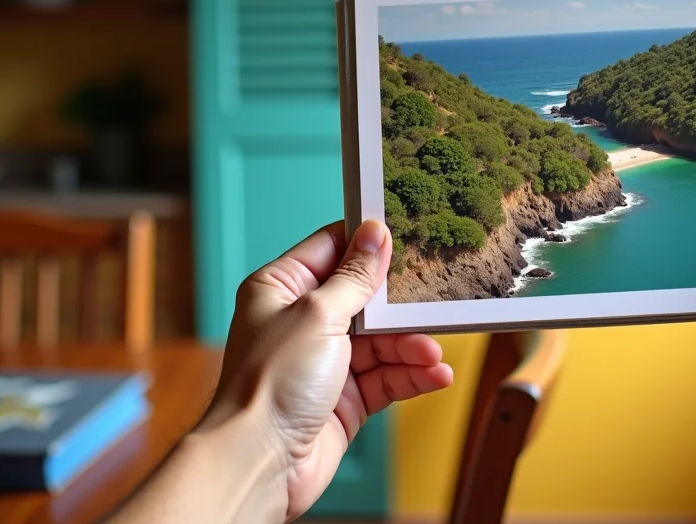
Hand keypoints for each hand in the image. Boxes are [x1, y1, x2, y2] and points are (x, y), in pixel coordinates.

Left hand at [196, 220, 453, 520]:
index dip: (367, 242)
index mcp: (281, 288)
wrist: (261, 462)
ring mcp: (324, 361)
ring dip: (410, 346)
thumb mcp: (317, 314)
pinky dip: (411, 375)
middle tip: (434, 296)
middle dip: (399, 304)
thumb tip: (375, 233)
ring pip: (380, 341)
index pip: (331, 250)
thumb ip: (354, 277)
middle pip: (364, 298)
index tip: (407, 234)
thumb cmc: (269, 383)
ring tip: (432, 352)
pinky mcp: (343, 398)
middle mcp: (302, 321)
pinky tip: (434, 374)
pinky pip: (385, 377)